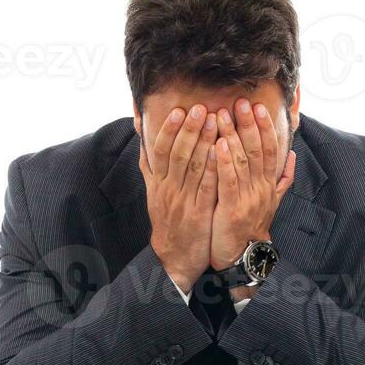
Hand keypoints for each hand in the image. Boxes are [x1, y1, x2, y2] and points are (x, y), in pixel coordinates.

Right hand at [140, 104, 218, 293]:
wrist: (174, 256)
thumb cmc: (168, 219)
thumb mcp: (153, 191)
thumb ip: (149, 164)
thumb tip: (142, 136)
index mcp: (158, 182)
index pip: (160, 150)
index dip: (169, 129)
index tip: (179, 110)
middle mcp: (168, 189)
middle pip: (177, 154)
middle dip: (190, 130)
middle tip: (202, 108)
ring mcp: (183, 201)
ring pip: (193, 168)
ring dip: (204, 143)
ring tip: (216, 121)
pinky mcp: (198, 214)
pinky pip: (206, 188)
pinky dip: (213, 170)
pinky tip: (223, 153)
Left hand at [210, 98, 295, 270]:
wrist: (242, 256)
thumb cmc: (250, 225)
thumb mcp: (271, 201)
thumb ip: (282, 178)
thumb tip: (292, 155)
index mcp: (269, 184)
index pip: (270, 150)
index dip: (264, 127)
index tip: (258, 107)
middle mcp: (261, 188)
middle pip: (257, 150)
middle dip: (249, 124)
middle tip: (241, 102)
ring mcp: (248, 198)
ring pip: (242, 162)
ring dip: (233, 136)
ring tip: (223, 116)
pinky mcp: (233, 209)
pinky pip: (229, 181)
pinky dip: (224, 162)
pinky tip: (217, 144)